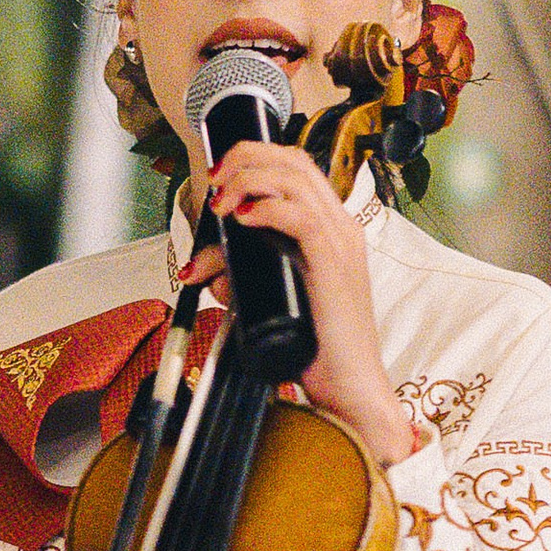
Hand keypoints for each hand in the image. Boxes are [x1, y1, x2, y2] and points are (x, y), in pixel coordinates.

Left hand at [184, 142, 414, 465]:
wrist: (351, 392)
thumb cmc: (316, 353)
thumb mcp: (266, 303)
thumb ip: (237, 279)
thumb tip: (200, 268)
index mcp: (332, 232)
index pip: (296, 169)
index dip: (254, 158)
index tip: (217, 179)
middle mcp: (341, 229)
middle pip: (294, 161)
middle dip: (245, 158)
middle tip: (213, 182)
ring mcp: (341, 245)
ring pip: (295, 180)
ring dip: (248, 181)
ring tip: (222, 205)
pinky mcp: (333, 267)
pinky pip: (301, 217)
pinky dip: (267, 208)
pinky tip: (242, 218)